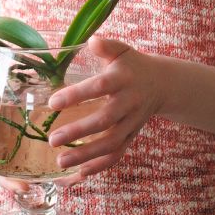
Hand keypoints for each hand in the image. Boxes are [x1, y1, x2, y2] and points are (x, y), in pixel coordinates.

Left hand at [45, 36, 163, 178]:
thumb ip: (107, 46)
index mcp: (123, 79)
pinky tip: (80, 173)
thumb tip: (92, 41)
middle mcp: (129, 103)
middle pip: (104, 121)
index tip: (53, 102)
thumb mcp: (122, 50)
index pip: (99, 87)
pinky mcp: (131, 137)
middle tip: (53, 139)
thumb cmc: (132, 65)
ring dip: (86, 156)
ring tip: (60, 161)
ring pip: (110, 144)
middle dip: (78, 132)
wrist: (162, 85)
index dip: (77, 95)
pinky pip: (117, 155)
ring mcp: (131, 123)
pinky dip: (99, 166)